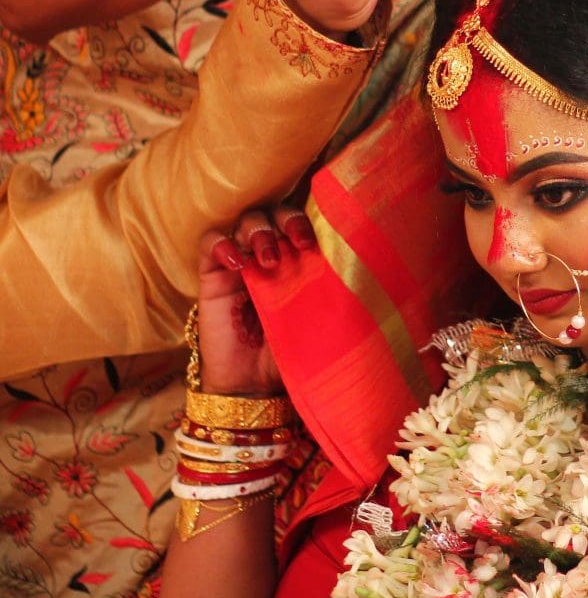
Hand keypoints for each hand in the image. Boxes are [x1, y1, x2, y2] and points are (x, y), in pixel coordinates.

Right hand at [196, 208, 316, 395]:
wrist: (253, 385)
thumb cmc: (292, 350)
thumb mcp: (319, 319)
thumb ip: (333, 293)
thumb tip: (366, 275)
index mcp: (300, 259)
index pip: (304, 222)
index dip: (311, 222)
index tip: (317, 242)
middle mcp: (272, 253)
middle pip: (276, 212)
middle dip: (288, 220)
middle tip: (299, 243)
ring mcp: (241, 261)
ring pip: (246, 221)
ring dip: (259, 232)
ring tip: (269, 261)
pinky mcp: (213, 275)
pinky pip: (210, 242)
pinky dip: (222, 243)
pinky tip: (235, 262)